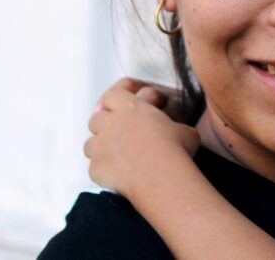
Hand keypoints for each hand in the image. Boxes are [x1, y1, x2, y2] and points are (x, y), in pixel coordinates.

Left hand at [85, 83, 199, 199]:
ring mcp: (100, 146)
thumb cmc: (176, 149)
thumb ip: (173, 127)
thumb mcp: (184, 130)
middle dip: (104, 126)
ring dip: (100, 149)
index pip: (112, 96)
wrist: (162, 177)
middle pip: (96, 119)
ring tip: (116, 159)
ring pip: (90, 144)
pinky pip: (94, 168)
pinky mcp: (96, 168)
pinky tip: (118, 177)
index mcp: (131, 107)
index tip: (119, 109)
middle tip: (118, 136)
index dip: (113, 102)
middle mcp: (110, 123)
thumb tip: (179, 133)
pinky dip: (103, 171)